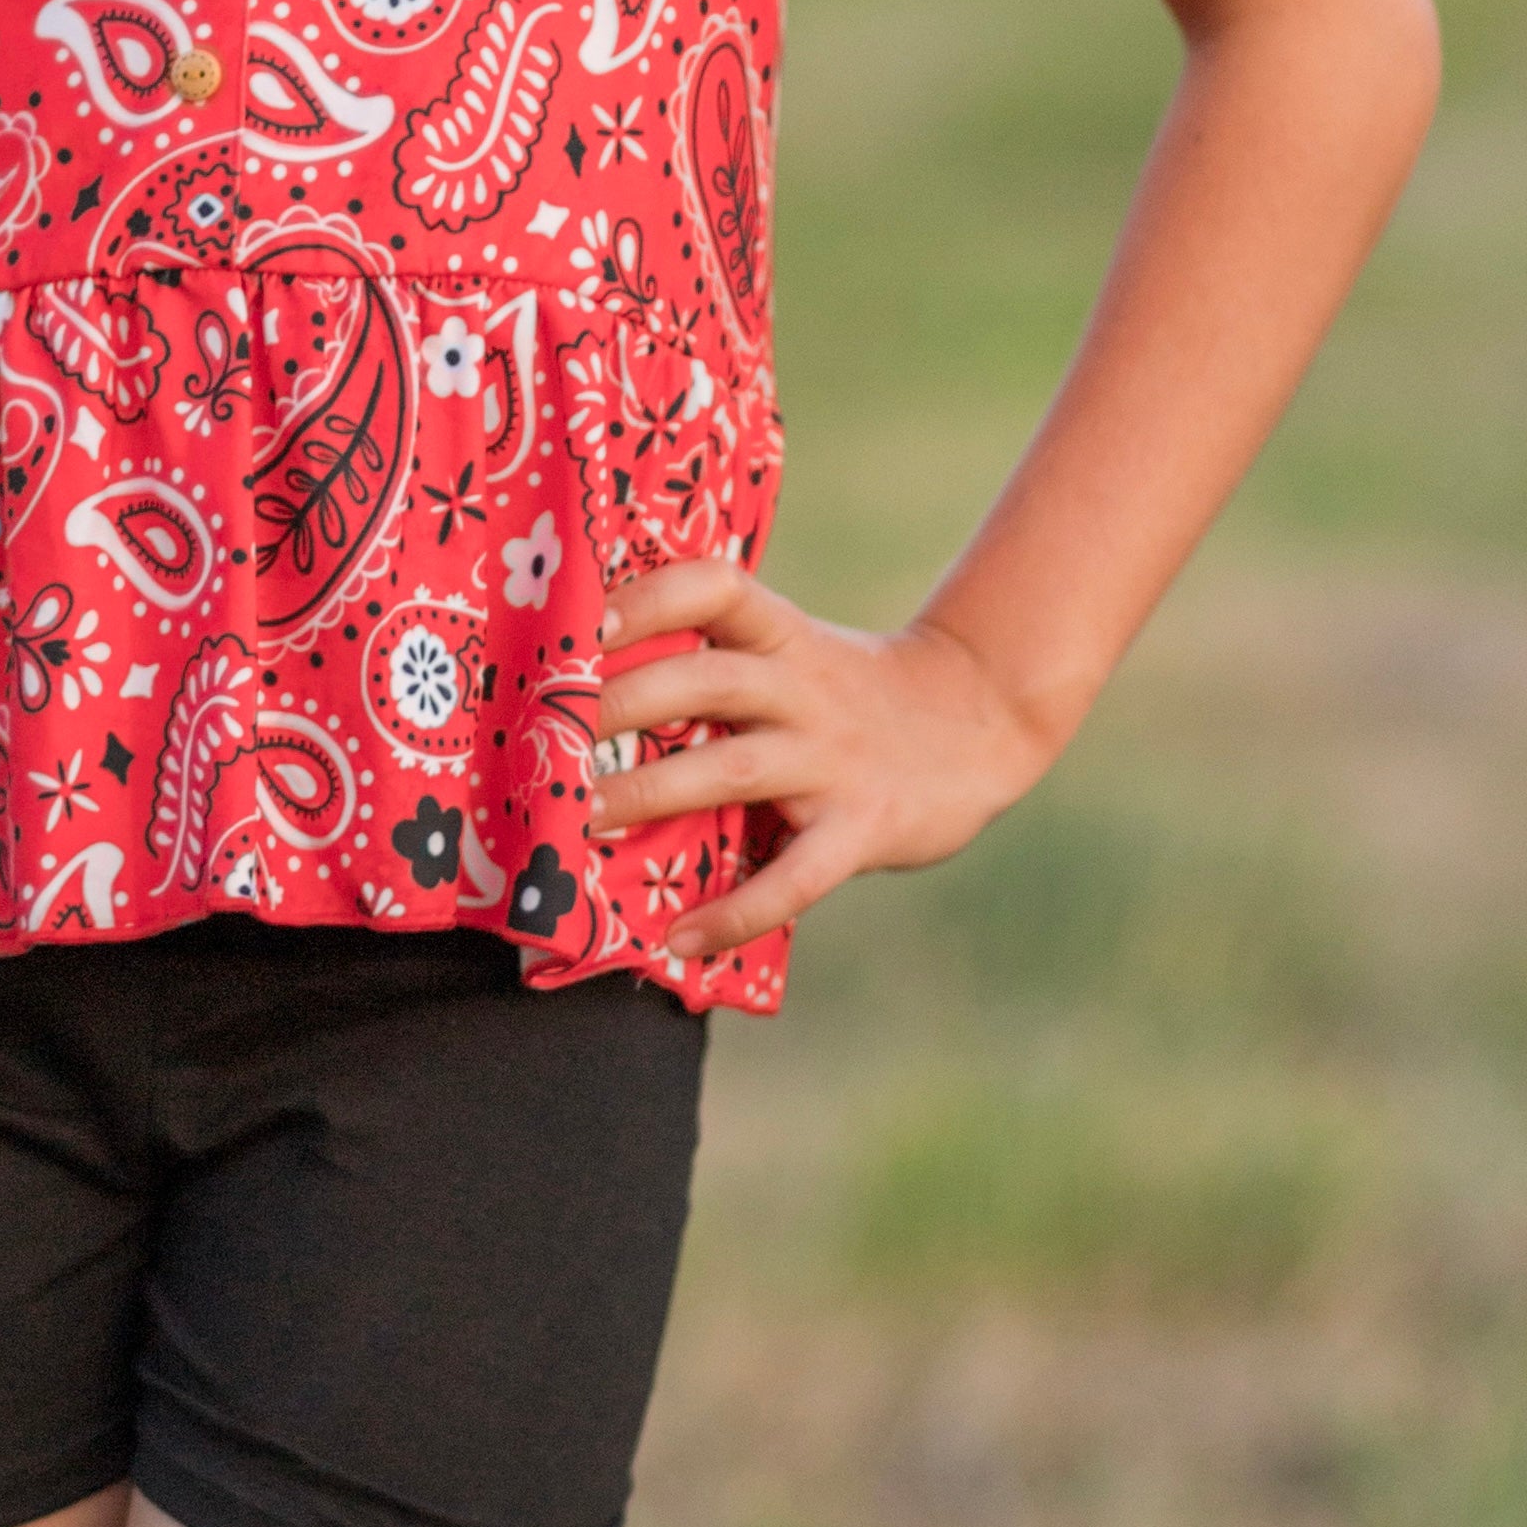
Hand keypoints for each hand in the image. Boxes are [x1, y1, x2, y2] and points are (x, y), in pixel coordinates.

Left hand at [586, 559, 1059, 962]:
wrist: (979, 721)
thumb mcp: (795, 653)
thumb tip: (590, 691)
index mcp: (784, 634)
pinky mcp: (863, 826)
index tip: (588, 621)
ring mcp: (834, 757)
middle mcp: (805, 687)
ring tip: (579, 823)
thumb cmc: (850, 692)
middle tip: (547, 737)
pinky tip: (681, 939)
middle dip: (621, 705)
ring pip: (734, 769)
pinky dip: (736, 910)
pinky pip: (794, 877)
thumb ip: (719, 664)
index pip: (718, 588)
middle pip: (706, 680)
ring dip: (651, 794)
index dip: (653, 598)